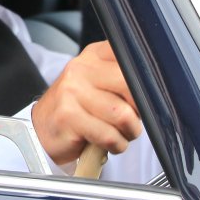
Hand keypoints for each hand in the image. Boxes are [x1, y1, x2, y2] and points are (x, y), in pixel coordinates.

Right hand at [31, 42, 142, 165]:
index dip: (145, 82)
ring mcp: (72, 91)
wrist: (42, 127)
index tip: (143, 96)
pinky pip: (108, 135)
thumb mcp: (99, 83)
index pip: (132, 58)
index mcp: (94, 55)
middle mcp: (81, 68)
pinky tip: (107, 143)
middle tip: (132, 120)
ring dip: (128, 132)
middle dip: (139, 111)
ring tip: (118, 133)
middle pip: (131, 85)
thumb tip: (156, 92)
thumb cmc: (79, 108)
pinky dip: (115, 145)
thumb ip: (123, 80)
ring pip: (122, 114)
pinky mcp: (68, 116)